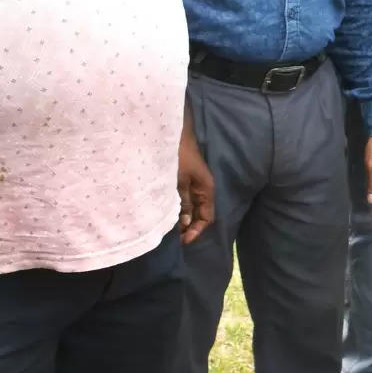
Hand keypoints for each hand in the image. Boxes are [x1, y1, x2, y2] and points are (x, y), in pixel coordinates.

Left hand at [176, 123, 215, 246]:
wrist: (173, 132)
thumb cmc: (178, 155)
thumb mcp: (179, 181)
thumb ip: (183, 202)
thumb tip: (184, 223)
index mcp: (206, 190)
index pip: (207, 218)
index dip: (196, 231)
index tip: (182, 240)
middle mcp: (201, 189)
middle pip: (198, 214)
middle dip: (186, 227)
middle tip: (171, 237)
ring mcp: (192, 184)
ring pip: (188, 207)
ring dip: (179, 217)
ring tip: (166, 227)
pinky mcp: (182, 179)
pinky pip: (181, 198)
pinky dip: (175, 207)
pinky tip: (164, 211)